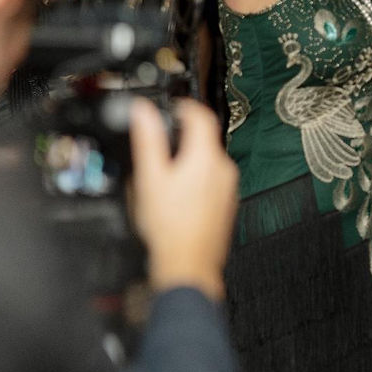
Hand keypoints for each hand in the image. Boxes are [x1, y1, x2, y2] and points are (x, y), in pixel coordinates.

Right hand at [129, 100, 238, 300]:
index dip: (185, 106)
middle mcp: (224, 169)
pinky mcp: (226, 203)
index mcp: (207, 157)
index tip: (172, 107)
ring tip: (163, 177)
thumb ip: (148, 140)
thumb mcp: (150, 178)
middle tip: (159, 145)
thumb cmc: (169, 227)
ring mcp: (228, 187)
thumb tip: (144, 111)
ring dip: (188, 161)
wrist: (188, 264)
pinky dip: (195, 180)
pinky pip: (211, 181)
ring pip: (207, 162)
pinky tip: (177, 197)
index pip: (201, 116)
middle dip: (182, 138)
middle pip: (204, 140)